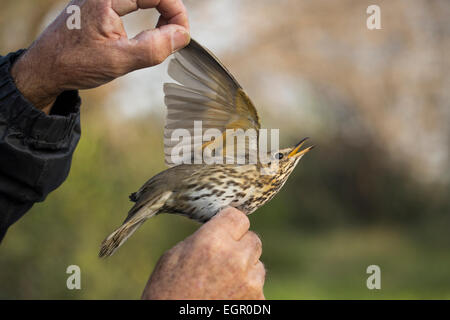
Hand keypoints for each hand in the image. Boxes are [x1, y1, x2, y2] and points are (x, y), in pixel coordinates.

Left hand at [11, 0, 189, 112]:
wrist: (45, 68)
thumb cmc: (75, 64)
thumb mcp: (119, 60)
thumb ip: (154, 48)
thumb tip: (182, 35)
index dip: (176, 12)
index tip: (182, 35)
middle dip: (170, 11)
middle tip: (177, 36)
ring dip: (160, 12)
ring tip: (166, 36)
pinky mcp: (100, 5)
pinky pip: (132, 2)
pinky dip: (148, 15)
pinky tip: (151, 32)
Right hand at [142, 208, 265, 299]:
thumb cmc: (166, 292)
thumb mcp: (174, 255)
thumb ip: (202, 238)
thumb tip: (219, 229)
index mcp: (213, 242)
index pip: (238, 216)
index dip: (230, 223)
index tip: (224, 229)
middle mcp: (236, 259)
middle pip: (252, 239)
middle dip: (240, 245)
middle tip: (222, 257)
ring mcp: (250, 282)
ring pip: (257, 264)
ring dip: (245, 268)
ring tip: (221, 280)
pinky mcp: (257, 301)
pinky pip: (257, 286)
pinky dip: (246, 289)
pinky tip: (226, 295)